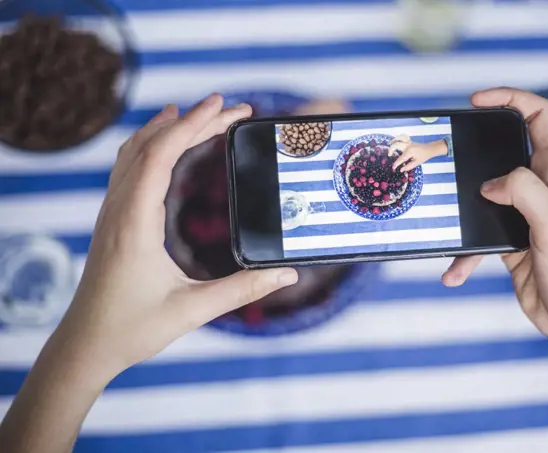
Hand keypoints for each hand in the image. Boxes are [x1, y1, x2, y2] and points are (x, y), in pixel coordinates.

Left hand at [58, 94, 297, 379]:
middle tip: (233, 109)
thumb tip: (287, 274)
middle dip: (193, 121)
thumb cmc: (132, 328)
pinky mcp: (114, 220)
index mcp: (135, 223)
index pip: (160, 156)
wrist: (86, 344)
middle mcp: (119, 209)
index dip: (192, 125)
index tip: (222, 105)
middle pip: (152, 146)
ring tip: (199, 114)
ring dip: (168, 129)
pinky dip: (151, 145)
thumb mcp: (193, 310)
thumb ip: (243, 289)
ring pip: (135, 152)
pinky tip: (164, 146)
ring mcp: (112, 212)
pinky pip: (128, 167)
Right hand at [388, 135, 447, 171]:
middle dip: (391, 150)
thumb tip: (401, 170)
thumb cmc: (424, 156)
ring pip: (399, 138)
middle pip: (396, 145)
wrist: (430, 149)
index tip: (393, 168)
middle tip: (390, 155)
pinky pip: (403, 137)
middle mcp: (407, 146)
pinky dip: (398, 138)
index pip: (400, 158)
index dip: (396, 164)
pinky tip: (396, 141)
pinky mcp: (409, 141)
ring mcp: (408, 142)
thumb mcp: (417, 163)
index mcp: (409, 152)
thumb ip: (408, 167)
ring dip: (393, 141)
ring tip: (390, 145)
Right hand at [442, 88, 547, 343]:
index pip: (539, 118)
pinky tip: (453, 272)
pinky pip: (476, 237)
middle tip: (442, 154)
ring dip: (460, 207)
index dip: (512, 99)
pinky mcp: (506, 242)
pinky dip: (462, 254)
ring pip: (482, 195)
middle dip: (472, 150)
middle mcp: (539, 190)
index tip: (477, 101)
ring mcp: (521, 216)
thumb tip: (490, 183)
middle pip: (503, 152)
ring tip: (439, 215)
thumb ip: (525, 191)